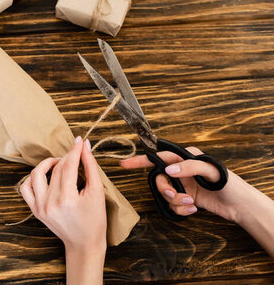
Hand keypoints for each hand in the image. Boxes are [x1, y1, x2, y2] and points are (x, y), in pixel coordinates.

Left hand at [20, 136, 105, 284]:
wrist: (84, 244)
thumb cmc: (94, 220)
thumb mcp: (97, 193)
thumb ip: (91, 167)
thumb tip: (85, 146)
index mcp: (68, 199)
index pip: (69, 166)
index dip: (74, 151)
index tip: (79, 141)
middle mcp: (50, 203)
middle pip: (55, 169)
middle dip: (66, 157)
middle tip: (75, 153)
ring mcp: (40, 207)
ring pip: (36, 175)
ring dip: (47, 164)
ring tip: (59, 164)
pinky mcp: (34, 210)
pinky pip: (25, 188)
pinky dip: (32, 178)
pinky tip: (45, 175)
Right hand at [120, 146, 247, 221]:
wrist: (240, 205)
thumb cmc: (230, 184)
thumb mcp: (212, 171)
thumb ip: (189, 167)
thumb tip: (169, 169)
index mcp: (185, 157)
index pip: (158, 157)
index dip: (140, 160)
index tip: (125, 164)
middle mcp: (180, 170)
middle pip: (158, 179)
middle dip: (165, 190)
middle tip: (174, 196)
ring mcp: (182, 185)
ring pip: (164, 194)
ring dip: (175, 201)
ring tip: (191, 204)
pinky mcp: (184, 198)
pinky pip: (172, 204)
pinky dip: (181, 209)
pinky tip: (193, 209)